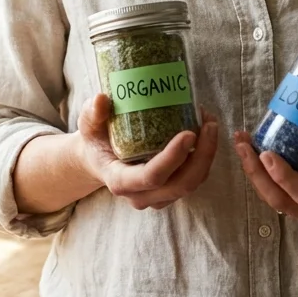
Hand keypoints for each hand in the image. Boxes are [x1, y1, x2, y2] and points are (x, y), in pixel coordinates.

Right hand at [74, 93, 218, 210]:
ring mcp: (157, 197)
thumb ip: (92, 113)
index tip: (189, 133)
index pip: (151, 176)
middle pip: (181, 184)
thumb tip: (102, 99)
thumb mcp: (88, 124)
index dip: (172, 158)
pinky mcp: (170, 191)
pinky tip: (205, 131)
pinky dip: (204, 157)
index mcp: (120, 181)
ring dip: (207, 155)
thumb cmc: (95, 140)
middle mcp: (141, 195)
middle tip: (209, 124)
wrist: (98, 158)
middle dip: (202, 156)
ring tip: (209, 122)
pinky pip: (194, 178)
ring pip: (192, 183)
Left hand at [231, 120, 297, 226]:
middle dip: (257, 174)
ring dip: (253, 173)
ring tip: (241, 143)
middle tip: (243, 145)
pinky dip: (258, 175)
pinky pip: (273, 194)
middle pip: (281, 200)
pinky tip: (249, 151)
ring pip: (272, 199)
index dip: (284, 178)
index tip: (267, 153)